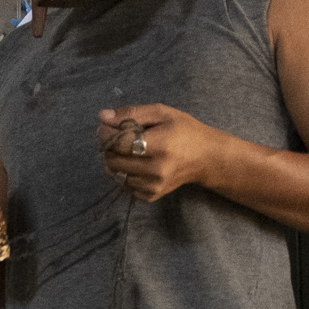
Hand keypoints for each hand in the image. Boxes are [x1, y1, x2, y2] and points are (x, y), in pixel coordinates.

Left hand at [96, 105, 228, 202]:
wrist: (206, 158)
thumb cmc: (184, 130)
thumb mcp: (162, 113)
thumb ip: (131, 113)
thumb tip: (102, 116)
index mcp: (160, 145)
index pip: (119, 143)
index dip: (107, 134)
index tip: (106, 127)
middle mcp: (156, 169)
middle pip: (114, 160)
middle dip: (109, 148)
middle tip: (115, 138)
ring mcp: (154, 185)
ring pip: (116, 175)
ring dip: (115, 161)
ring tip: (126, 151)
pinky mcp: (151, 195)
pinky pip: (125, 186)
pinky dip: (124, 175)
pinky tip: (135, 164)